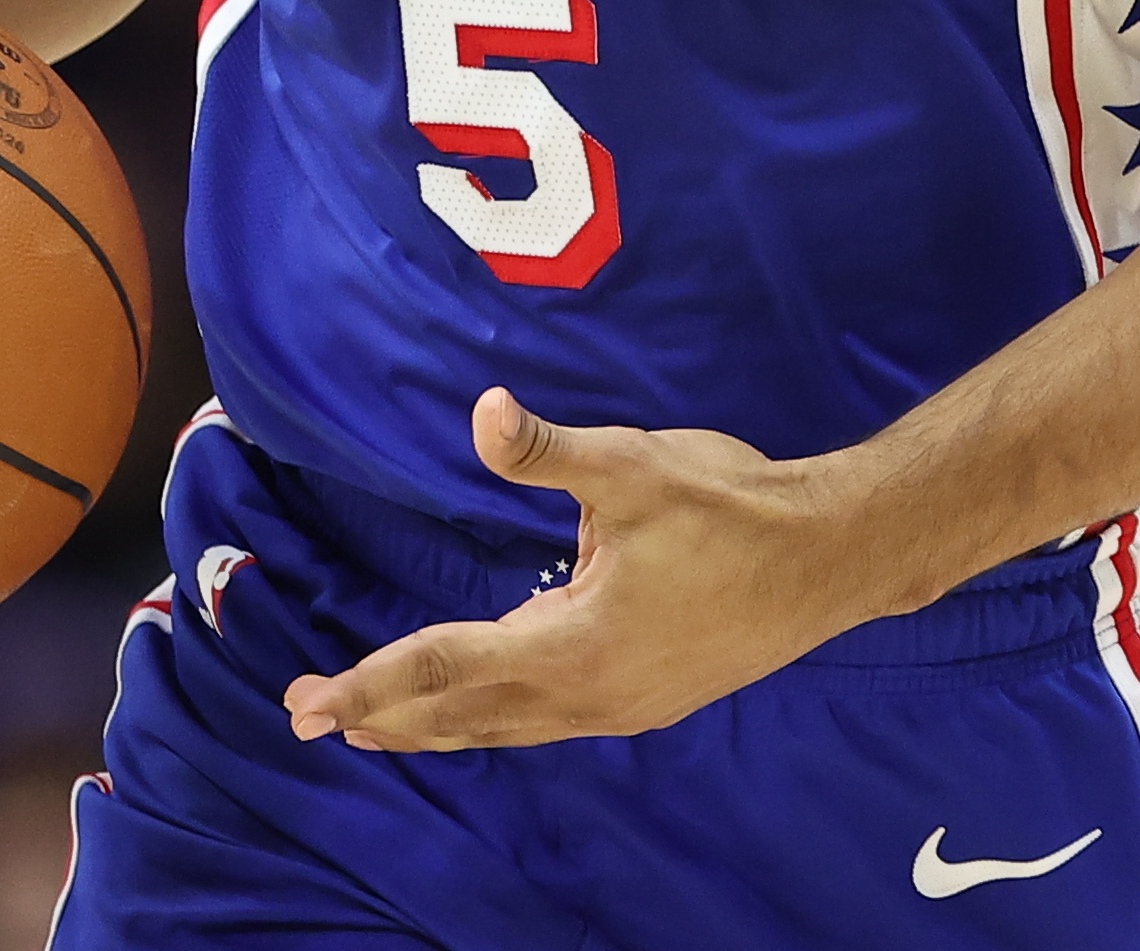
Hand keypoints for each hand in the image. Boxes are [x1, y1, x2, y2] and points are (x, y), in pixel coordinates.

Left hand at [278, 389, 883, 749]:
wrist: (832, 557)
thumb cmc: (735, 508)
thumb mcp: (636, 467)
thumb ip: (550, 451)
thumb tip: (485, 413)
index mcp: (575, 647)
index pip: (446, 667)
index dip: (371, 683)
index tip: (308, 704)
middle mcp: (589, 696)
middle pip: (462, 715)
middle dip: (382, 715)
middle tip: (309, 719)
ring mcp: (619, 706)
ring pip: (502, 727)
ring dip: (433, 724)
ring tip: (375, 726)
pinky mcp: (644, 698)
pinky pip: (541, 720)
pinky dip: (490, 717)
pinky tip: (482, 702)